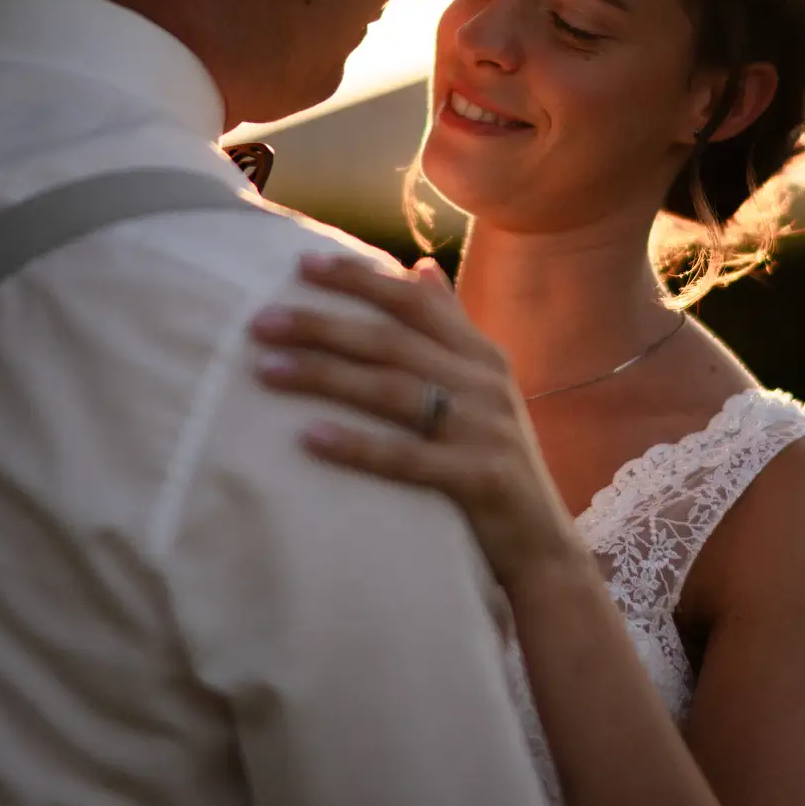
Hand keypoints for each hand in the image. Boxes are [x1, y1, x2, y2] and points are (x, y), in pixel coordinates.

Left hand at [249, 253, 588, 593]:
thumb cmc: (493, 461)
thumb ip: (452, 328)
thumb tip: (421, 268)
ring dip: (326, 376)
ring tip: (267, 371)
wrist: (542, 542)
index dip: (358, 279)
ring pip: (393, 390)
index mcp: (481, 355)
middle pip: (392, 341)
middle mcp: (484, 382)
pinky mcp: (480, 477)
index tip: (300, 263)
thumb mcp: (481, 387)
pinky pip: (408, 457)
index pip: (413, 302)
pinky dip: (357, 445)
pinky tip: (309, 437)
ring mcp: (484, 428)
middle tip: (262, 321)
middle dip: (323, 326)